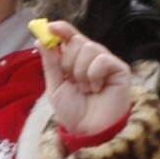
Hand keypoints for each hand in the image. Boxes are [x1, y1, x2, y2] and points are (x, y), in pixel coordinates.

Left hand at [36, 20, 133, 136]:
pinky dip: (94, 75)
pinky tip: (98, 89)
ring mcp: (107, 63)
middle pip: (77, 40)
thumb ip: (50, 63)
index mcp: (76, 60)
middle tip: (72, 80)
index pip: (70, 36)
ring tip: (86, 89)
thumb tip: (40, 40)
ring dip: (80, 72)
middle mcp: (92, 58)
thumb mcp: (56, 86)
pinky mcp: (120, 69)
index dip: (61, 29)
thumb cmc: (74, 112)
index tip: (50, 27)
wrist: (90, 131)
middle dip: (68, 61)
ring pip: (88, 48)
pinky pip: (102, 59)